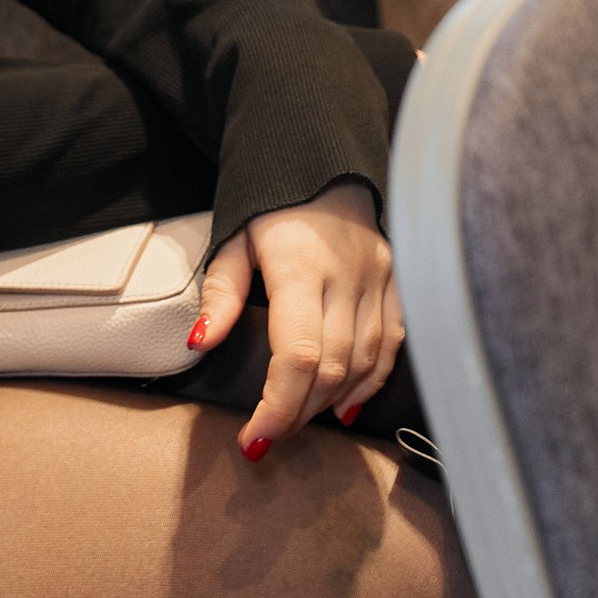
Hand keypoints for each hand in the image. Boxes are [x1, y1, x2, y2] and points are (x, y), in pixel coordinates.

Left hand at [190, 178, 399, 455]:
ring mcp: (379, 280)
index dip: (277, 407)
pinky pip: (392, 345)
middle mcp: (347, 277)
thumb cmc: (269, 203)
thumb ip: (220, 294)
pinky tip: (345, 403)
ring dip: (331, 402)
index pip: (298, 357)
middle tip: (269, 433)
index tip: (253, 437)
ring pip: (364, 364)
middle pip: (332, 370)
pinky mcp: (397, 282)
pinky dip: (370, 381)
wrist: (322, 161)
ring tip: (297, 419)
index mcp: (302, 267)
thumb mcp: (233, 239)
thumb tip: (199, 343)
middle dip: (298, 412)